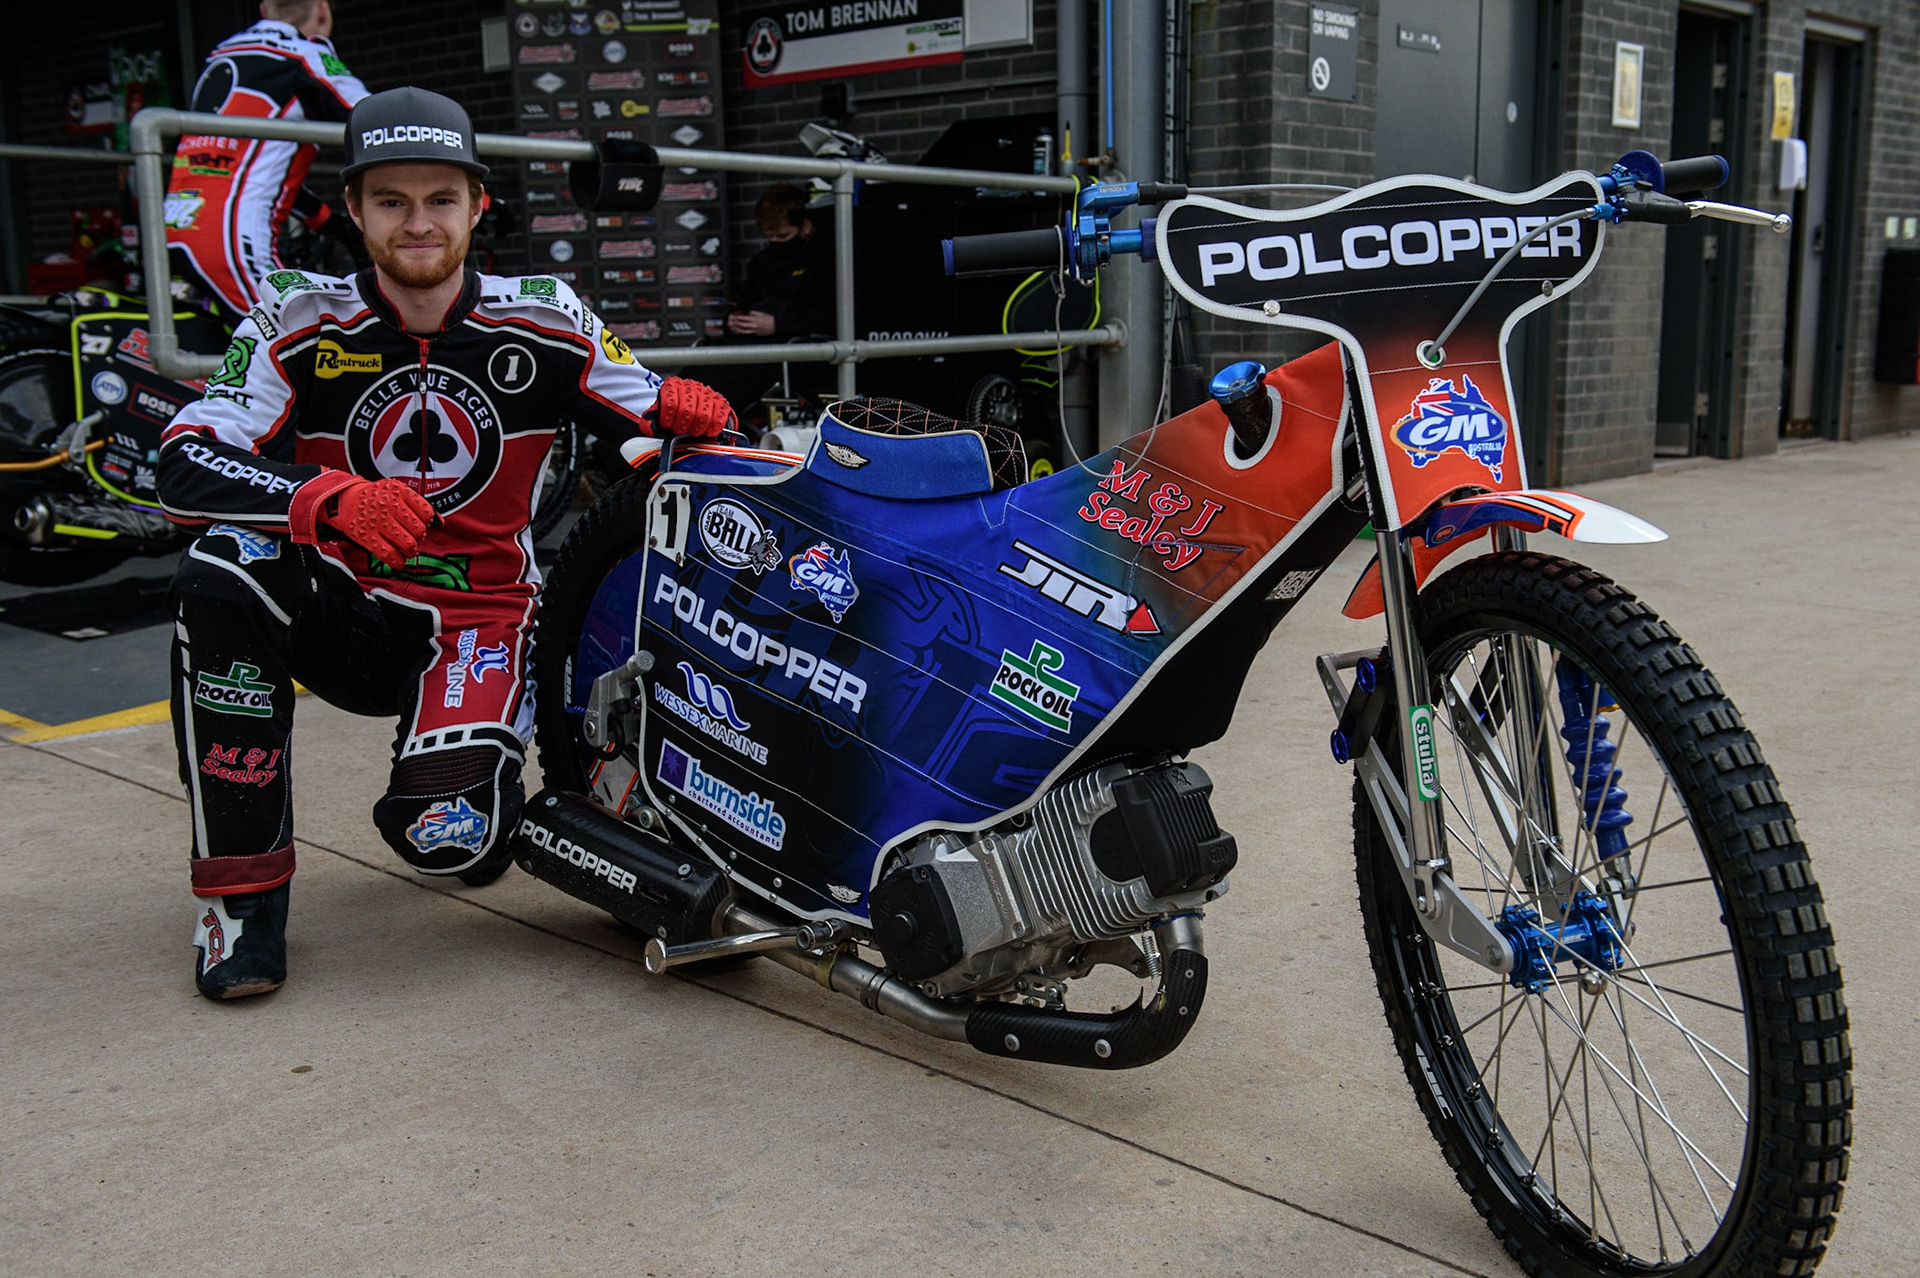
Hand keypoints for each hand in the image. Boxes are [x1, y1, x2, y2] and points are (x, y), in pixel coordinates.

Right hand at [318, 477, 436, 568]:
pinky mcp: (367, 538)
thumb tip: (440, 523)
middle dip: (419, 538)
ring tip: (407, 549)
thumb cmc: (375, 497)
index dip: (425, 522)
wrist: (343, 500)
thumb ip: (419, 505)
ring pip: (408, 545)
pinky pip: (390, 556)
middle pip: (419, 531)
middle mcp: (388, 506)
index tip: (418, 524)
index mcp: (398, 491)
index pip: (426, 512)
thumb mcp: (397, 492)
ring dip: (410, 551)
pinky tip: (397, 559)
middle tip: (412, 538)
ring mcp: (377, 522)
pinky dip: (398, 562)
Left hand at [645, 377, 734, 438]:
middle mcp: (690, 386)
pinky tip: (707, 431)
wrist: (686, 402)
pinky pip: (720, 415)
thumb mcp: (657, 413)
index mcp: (672, 386)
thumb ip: (651, 421)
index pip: (670, 403)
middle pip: (688, 410)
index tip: (667, 426)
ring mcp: (706, 392)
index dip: (668, 419)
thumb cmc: (672, 411)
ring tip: (692, 432)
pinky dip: (714, 426)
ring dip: (697, 428)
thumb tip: (650, 428)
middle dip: (683, 426)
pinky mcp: (719, 400)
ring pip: (704, 415)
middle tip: (680, 431)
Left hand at [726, 310, 774, 336]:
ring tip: (731, 327)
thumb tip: (748, 313)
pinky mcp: (755, 333)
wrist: (775, 326)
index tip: (733, 316)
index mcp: (754, 319)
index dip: (737, 317)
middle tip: (730, 321)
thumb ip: (753, 313)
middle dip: (735, 322)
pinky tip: (737, 332)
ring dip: (736, 328)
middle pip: (741, 324)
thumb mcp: (761, 313)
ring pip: (743, 330)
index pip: (743, 318)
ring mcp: (754, 330)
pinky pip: (746, 333)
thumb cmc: (769, 319)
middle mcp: (753, 325)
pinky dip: (741, 332)